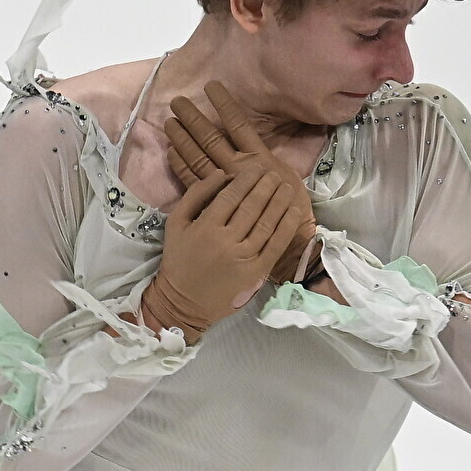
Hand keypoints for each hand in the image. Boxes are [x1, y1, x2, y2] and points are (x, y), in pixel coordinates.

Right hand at [141, 162, 302, 336]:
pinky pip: (276, 245)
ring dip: (280, 202)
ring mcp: (243, 257)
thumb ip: (196, 195)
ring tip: (287, 187)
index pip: (232, 195)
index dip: (248, 178)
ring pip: (267, 223)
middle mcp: (225, 241)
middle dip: (266, 186)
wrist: (182, 302)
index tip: (257, 168)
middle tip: (274, 174)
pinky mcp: (255, 272)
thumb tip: (222, 174)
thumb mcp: (176, 223)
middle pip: (252, 206)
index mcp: (205, 227)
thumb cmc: (178, 260)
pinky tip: (294, 212)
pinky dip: (287, 226)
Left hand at [164, 83, 316, 282]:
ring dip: (183, 138)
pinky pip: (193, 181)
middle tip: (177, 101)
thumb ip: (268, 167)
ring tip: (169, 121)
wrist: (285, 246)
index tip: (212, 87)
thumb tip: (256, 146)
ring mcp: (225, 186)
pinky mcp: (215, 202)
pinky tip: (170, 151)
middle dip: (194, 119)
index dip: (225, 106)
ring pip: (199, 156)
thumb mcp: (287, 184)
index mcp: (260, 160)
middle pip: (212, 139)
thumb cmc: (290, 213)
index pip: (239, 125)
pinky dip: (181, 165)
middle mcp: (240, 169)